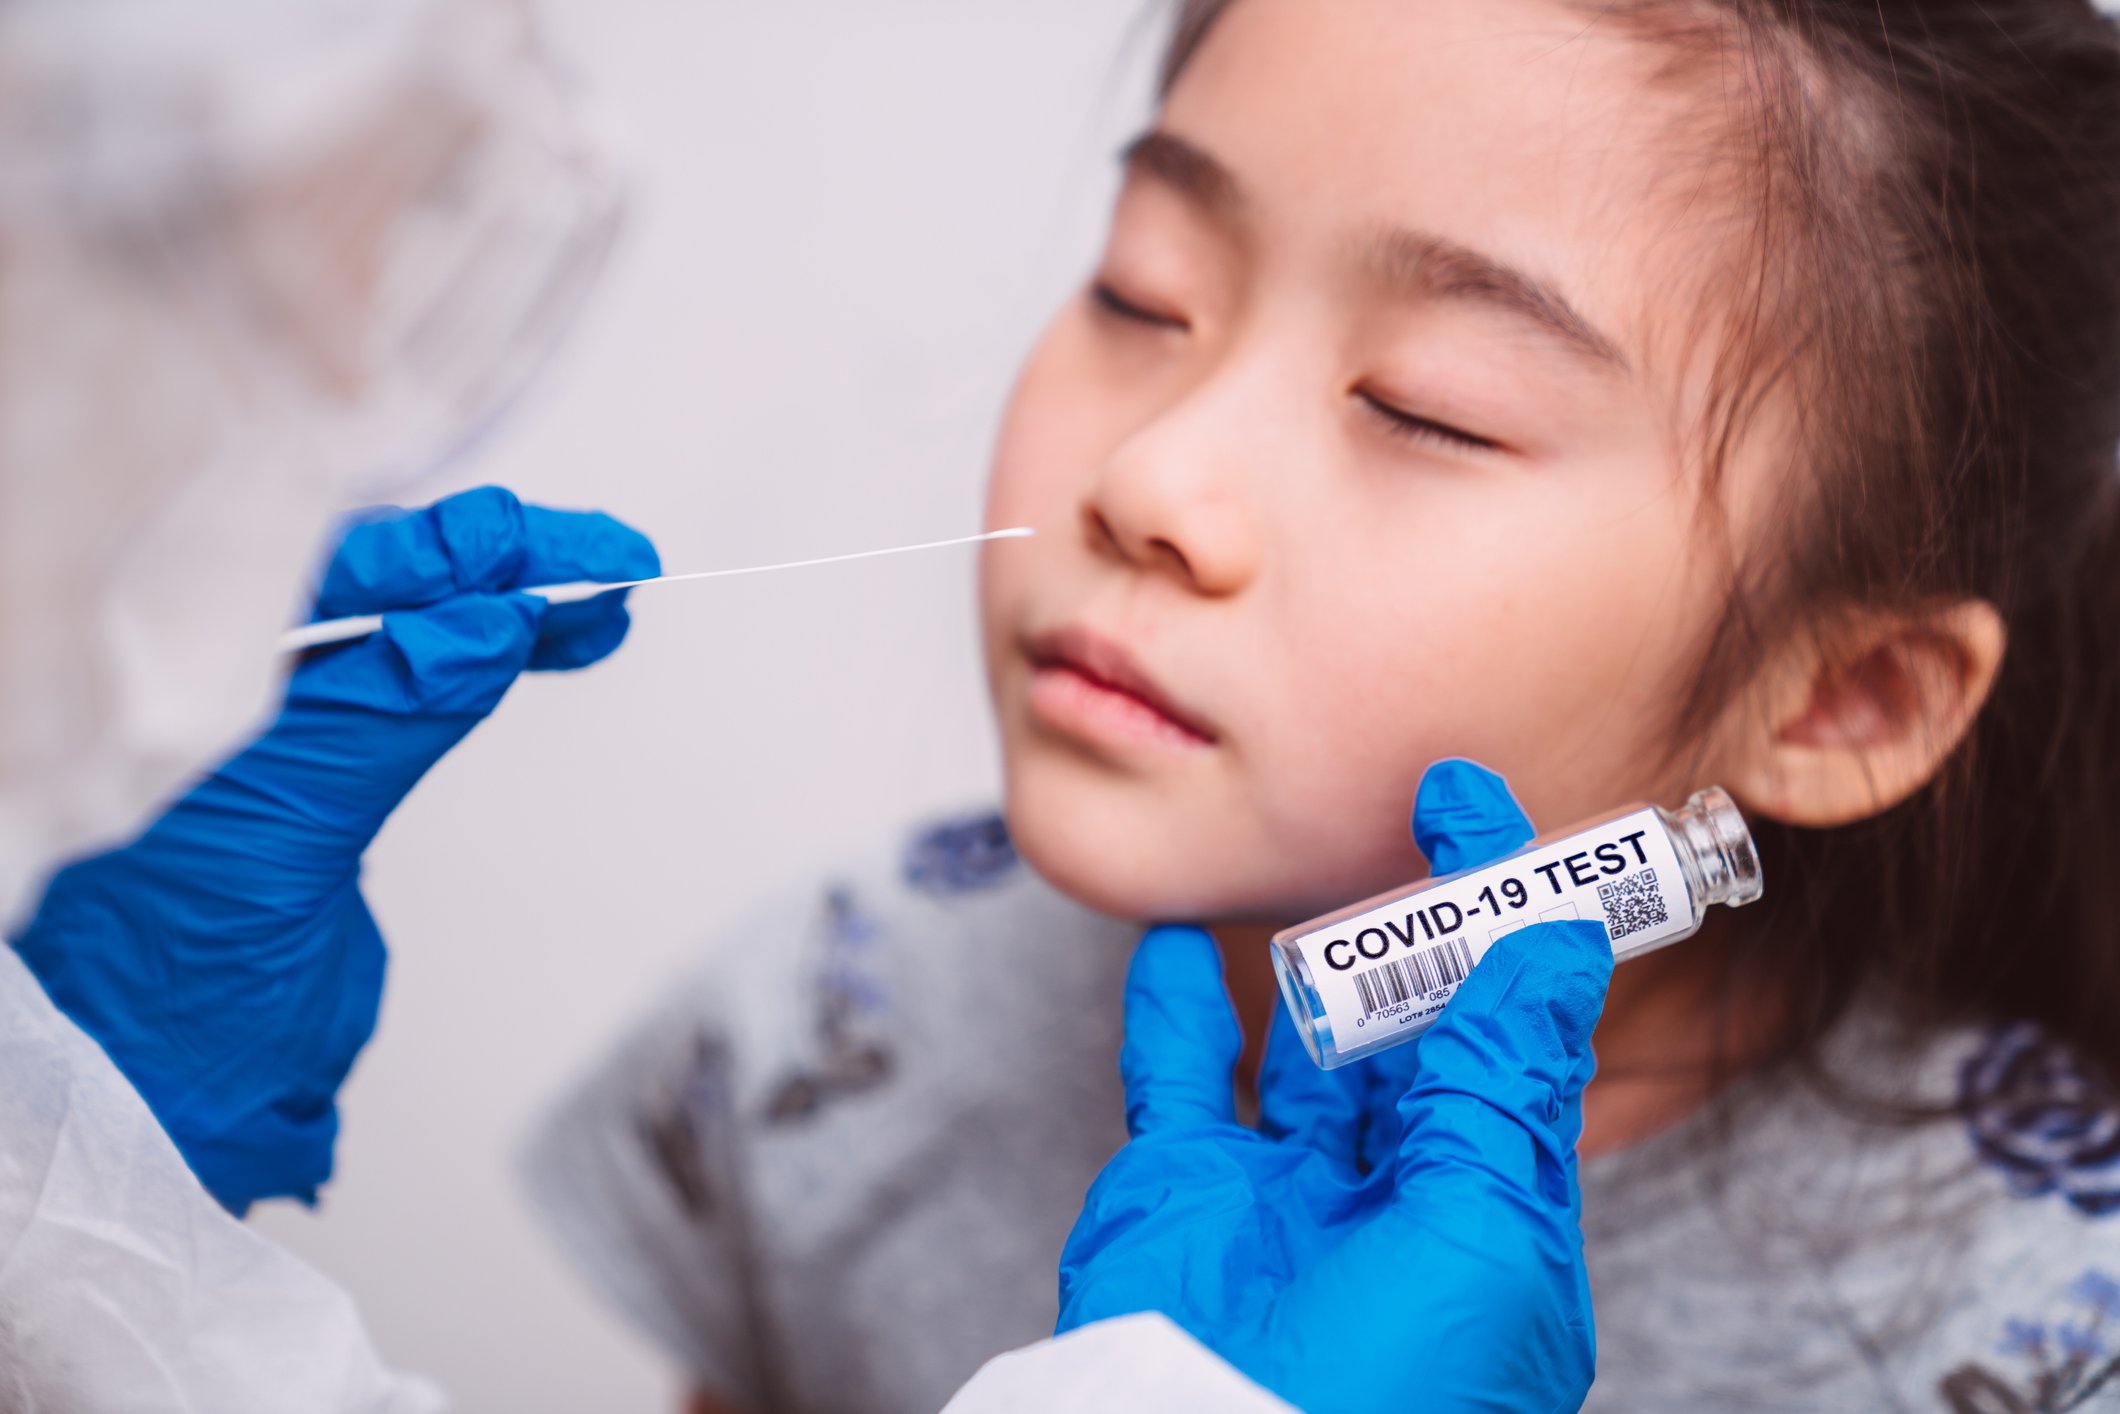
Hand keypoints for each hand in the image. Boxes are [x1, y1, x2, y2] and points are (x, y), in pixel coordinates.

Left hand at [14, 486, 657, 1211]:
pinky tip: (551, 646)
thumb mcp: (287, 827)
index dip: (453, 547)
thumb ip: (380, 715)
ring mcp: (278, 722)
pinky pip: (418, 682)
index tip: (555, 555)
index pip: (336, 564)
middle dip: (503, 564)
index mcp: (190, 671)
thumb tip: (486, 623)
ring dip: (515, 605)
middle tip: (615, 563)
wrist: (168, 1086)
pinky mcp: (324, 769)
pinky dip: (492, 661)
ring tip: (609, 602)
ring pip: (414, 624)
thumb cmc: (177, 975)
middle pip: (383, 578)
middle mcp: (229, 680)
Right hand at [1056, 760, 1610, 1413]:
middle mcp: (1391, 1201)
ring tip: (1317, 874)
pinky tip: (1177, 937)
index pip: (1513, 1042)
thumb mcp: (1483, 1225)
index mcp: (1490, 1218)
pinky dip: (1173, 1002)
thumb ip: (1506, 1081)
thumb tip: (1555, 942)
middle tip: (1419, 811)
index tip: (1485, 814)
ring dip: (1312, 964)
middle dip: (1424, 933)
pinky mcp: (1182, 1191)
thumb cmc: (1384, 1392)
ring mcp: (1282, 1195)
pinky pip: (1177, 1075)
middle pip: (1416, 1037)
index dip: (1510, 925)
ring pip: (1306, 1051)